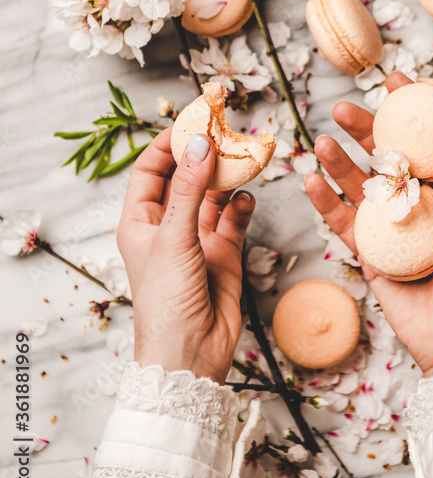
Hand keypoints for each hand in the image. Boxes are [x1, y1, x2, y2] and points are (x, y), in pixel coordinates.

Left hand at [117, 128, 255, 383]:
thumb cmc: (165, 302)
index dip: (168, 145)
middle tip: (225, 130)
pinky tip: (248, 197)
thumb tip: (199, 143)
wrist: (190, 354)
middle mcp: (168, 226)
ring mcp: (197, 239)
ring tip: (243, 157)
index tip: (191, 123)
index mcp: (140, 221)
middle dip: (203, 155)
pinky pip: (235, 219)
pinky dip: (243, 205)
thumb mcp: (173, 239)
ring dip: (227, 176)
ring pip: (214, 195)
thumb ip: (188, 189)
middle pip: (185, 177)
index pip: (150, 170)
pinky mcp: (224, 253)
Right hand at [305, 72, 432, 377]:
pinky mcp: (371, 252)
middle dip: (365, 129)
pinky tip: (312, 181)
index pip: (431, 142)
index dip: (414, 110)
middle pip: (388, 156)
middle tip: (344, 108)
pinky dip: (327, 202)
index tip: (396, 79)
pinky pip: (344, 222)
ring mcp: (393, 226)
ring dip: (340, 162)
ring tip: (322, 140)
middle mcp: (421, 202)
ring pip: (361, 184)